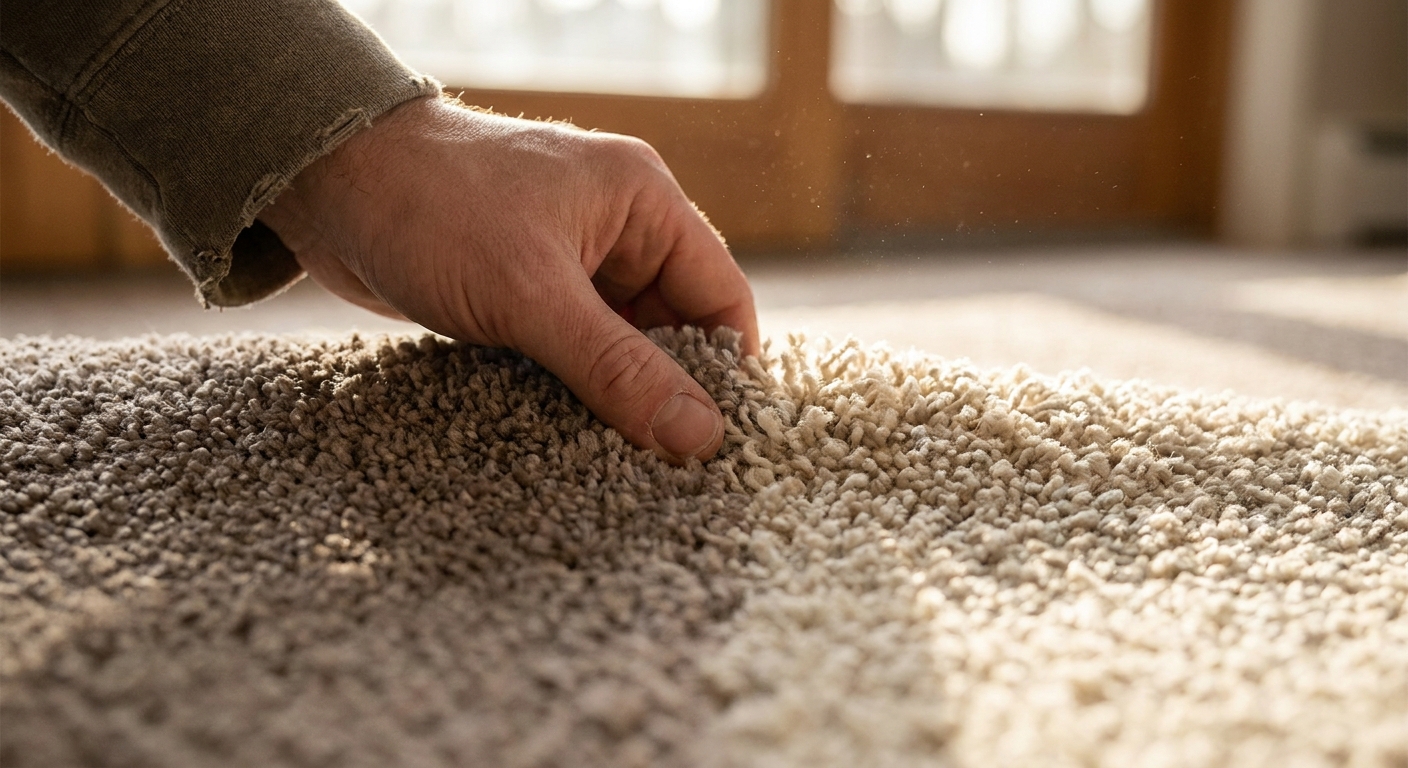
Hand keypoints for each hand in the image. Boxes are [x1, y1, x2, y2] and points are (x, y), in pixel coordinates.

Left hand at [258, 95, 758, 463]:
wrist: (323, 181)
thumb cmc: (430, 207)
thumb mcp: (531, 295)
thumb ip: (616, 368)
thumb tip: (697, 435)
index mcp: (642, 202)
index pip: (721, 294)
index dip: (726, 370)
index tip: (720, 444)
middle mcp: (616, 227)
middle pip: (674, 326)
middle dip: (669, 391)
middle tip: (667, 467)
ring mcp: (569, 258)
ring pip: (621, 342)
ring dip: (616, 394)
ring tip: (617, 461)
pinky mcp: (524, 287)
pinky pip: (573, 346)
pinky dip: (574, 386)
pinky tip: (567, 432)